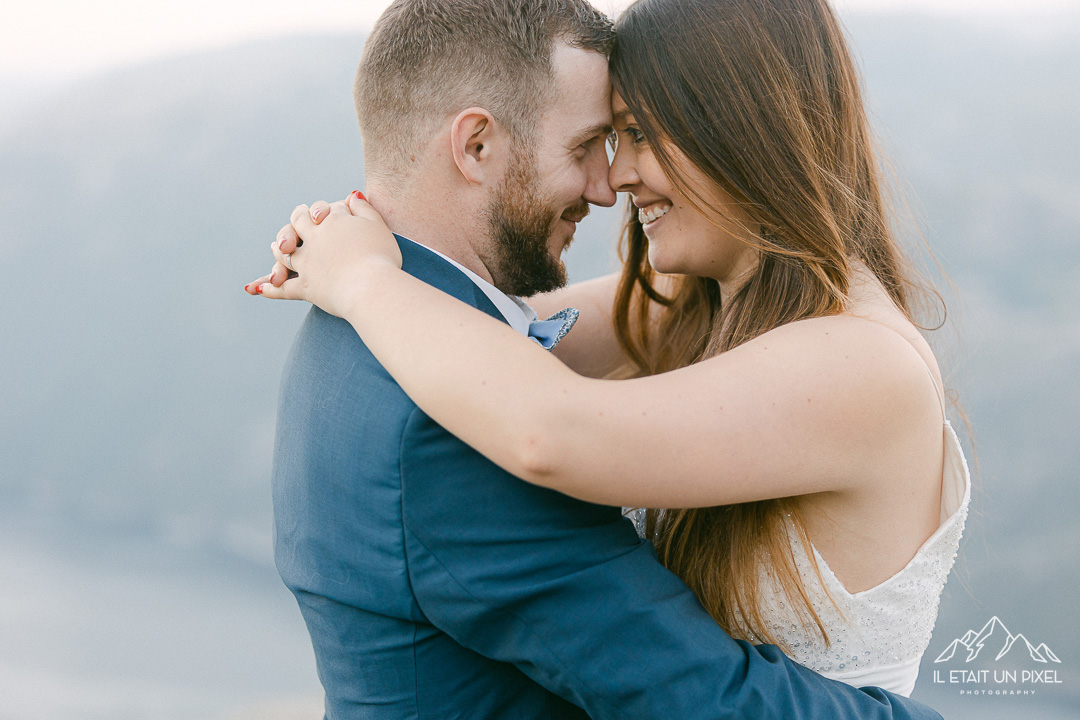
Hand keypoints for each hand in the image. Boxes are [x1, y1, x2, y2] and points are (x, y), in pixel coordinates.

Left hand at [244, 192, 402, 317]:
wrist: (372, 287)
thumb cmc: (380, 257)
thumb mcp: (378, 226)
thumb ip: (364, 209)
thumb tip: (351, 195)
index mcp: (332, 221)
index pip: (325, 210)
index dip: (327, 211)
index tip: (332, 213)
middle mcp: (314, 238)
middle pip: (297, 222)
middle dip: (297, 220)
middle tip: (297, 219)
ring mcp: (306, 263)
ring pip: (286, 253)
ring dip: (279, 249)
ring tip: (276, 249)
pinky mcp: (306, 288)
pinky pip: (284, 289)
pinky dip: (270, 289)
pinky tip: (258, 289)